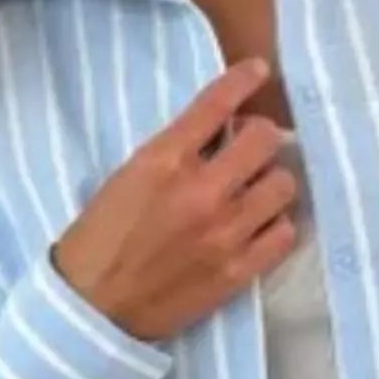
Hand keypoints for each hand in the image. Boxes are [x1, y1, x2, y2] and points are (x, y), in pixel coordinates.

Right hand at [52, 59, 296, 341]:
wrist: (93, 307)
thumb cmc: (100, 239)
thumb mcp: (126, 177)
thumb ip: (173, 152)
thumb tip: (217, 134)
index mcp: (164, 160)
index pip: (218, 103)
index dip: (244, 79)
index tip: (257, 71)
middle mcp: (202, 191)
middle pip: (264, 140)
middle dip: (259, 137)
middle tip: (249, 149)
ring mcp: (225, 233)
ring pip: (283, 185)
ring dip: (271, 182)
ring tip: (256, 191)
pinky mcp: (238, 271)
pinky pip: (284, 234)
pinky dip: (276, 225)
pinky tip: (260, 226)